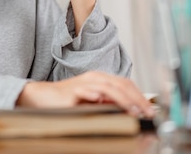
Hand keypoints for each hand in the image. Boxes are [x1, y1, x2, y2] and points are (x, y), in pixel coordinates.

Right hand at [16, 71, 154, 117]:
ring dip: (123, 99)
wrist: (41, 97)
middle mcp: (93, 79)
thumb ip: (107, 102)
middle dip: (137, 99)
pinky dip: (97, 96)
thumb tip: (128, 109)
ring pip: (108, 88)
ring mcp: (83, 84)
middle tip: (147, 112)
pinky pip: (86, 92)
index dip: (139, 95)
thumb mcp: (91, 100)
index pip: (125, 84)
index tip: (149, 109)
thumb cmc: (66, 100)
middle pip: (120, 85)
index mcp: (100, 79)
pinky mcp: (72, 93)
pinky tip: (105, 102)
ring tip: (134, 110)